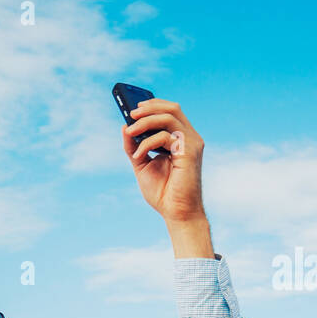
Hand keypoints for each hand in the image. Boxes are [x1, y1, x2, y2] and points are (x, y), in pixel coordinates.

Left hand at [122, 98, 205, 223]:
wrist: (175, 212)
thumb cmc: (163, 191)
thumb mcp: (142, 165)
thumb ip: (134, 147)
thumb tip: (125, 127)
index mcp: (179, 139)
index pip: (170, 111)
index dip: (153, 105)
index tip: (133, 108)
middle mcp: (188, 137)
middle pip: (172, 108)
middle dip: (149, 108)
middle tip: (131, 114)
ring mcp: (191, 143)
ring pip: (169, 117)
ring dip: (145, 122)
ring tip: (129, 132)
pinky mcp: (189, 152)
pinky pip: (166, 136)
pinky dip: (147, 143)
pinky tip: (138, 156)